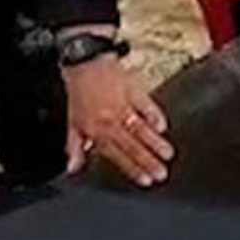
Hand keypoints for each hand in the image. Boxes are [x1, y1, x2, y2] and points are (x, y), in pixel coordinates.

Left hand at [63, 49, 172, 186]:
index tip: (145, 180)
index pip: (117, 154)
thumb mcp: (70, 121)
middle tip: (162, 174)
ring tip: (168, 155)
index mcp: (96, 129)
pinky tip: (162, 126)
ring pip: (140, 128)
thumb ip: (74, 147)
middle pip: (132, 145)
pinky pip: (145, 104)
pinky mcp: (132, 89)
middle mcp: (111, 119)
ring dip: (155, 143)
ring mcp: (123, 104)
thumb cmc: (77, 88)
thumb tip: (73, 168)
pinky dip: (153, 114)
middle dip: (148, 161)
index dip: (132, 169)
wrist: (82, 58)